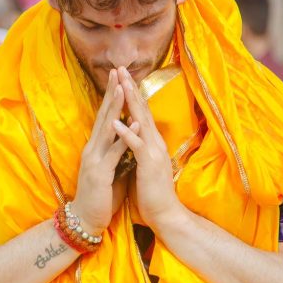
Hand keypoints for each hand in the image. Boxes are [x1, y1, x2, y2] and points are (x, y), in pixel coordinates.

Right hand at [71, 70, 130, 233]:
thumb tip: (126, 137)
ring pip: (107, 129)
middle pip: (104, 115)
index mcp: (96, 147)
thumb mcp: (110, 169)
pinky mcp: (100, 173)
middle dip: (112, 93)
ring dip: (116, 109)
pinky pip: (114, 152)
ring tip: (124, 89)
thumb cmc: (100, 195)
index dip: (112, 96)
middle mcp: (93, 148)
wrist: (86, 220)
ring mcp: (94, 159)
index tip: (119, 78)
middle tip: (118, 71)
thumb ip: (116, 152)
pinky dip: (124, 137)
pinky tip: (132, 124)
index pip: (105, 116)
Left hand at [113, 67, 180, 229]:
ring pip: (140, 121)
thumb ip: (139, 148)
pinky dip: (126, 133)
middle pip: (141, 109)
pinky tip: (117, 121)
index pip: (140, 112)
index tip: (121, 76)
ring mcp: (153, 151)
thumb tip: (134, 135)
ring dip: (129, 101)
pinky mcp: (149, 164)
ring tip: (120, 83)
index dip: (131, 93)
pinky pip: (136, 146)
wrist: (165, 214)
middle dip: (130, 88)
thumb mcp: (144, 164)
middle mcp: (154, 141)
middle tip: (120, 68)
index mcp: (151, 142)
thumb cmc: (152, 192)